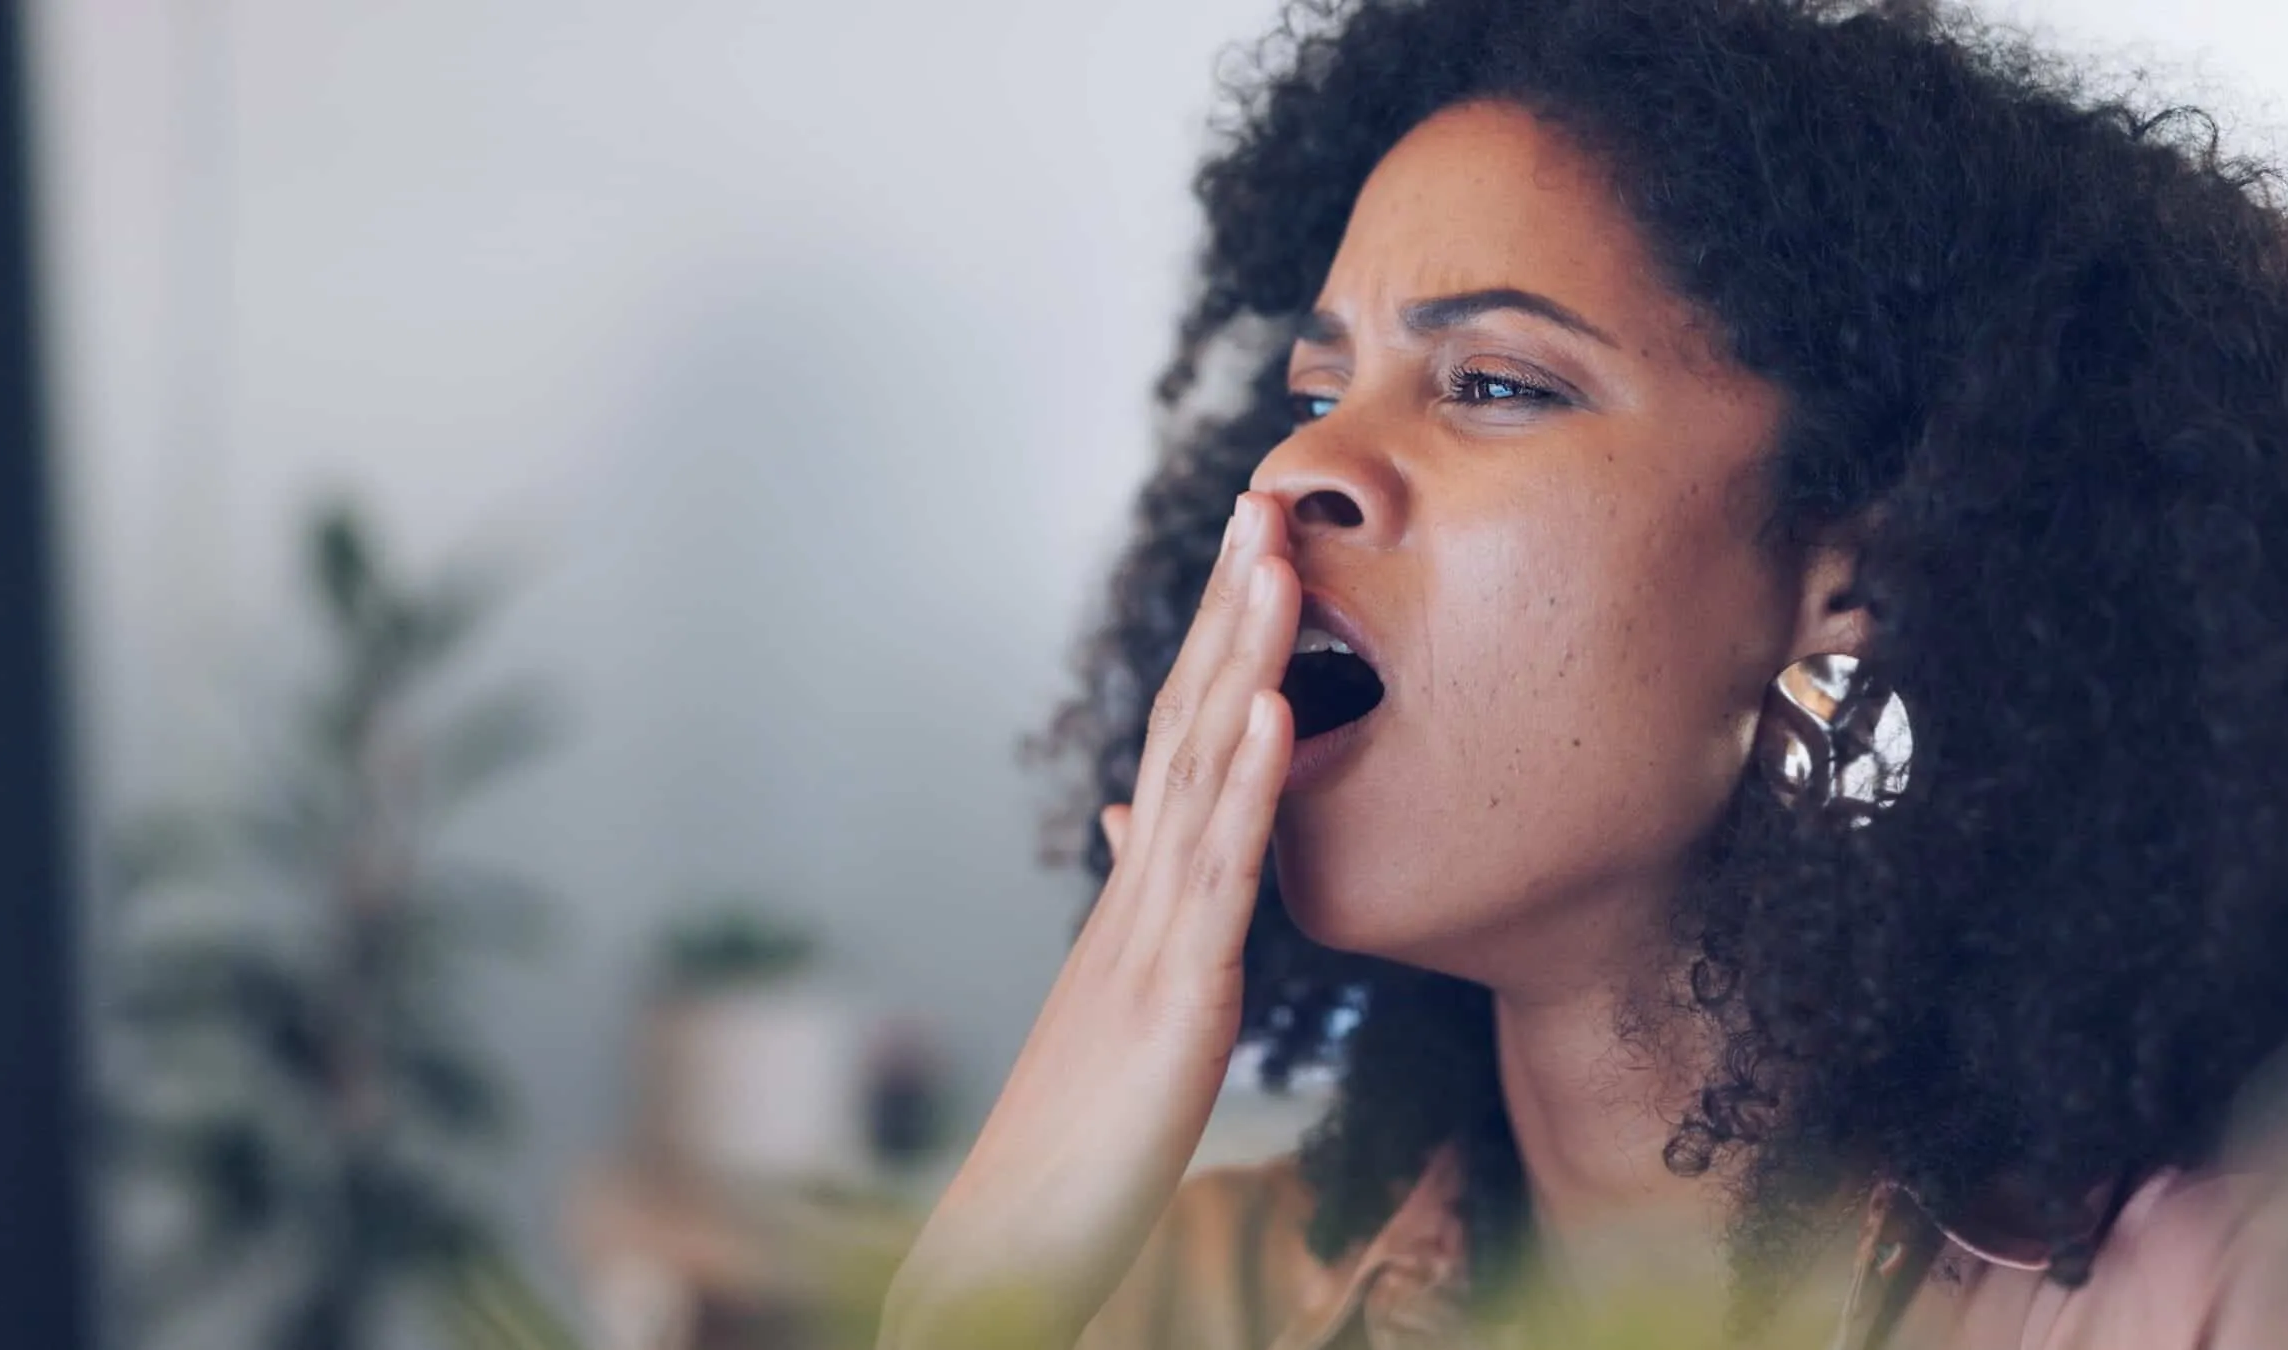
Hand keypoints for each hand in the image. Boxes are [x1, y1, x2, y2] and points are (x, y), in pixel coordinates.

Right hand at [881, 492, 1298, 1349]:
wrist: (1009, 1241)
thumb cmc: (1073, 1134)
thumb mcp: (1118, 1001)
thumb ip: (1138, 905)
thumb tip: (1133, 817)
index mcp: (1138, 891)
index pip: (1180, 736)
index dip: (1219, 639)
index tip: (1256, 548)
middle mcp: (1136, 889)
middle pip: (1183, 718)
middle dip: (1228, 606)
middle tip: (1265, 493)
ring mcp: (1150, 933)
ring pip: (1197, 769)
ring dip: (1239, 654)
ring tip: (1277, 554)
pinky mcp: (1174, 994)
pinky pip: (1216, 876)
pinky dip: (1246, 785)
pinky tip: (1275, 707)